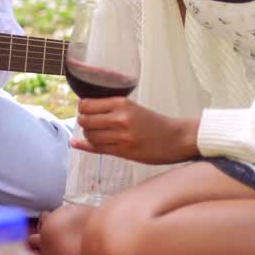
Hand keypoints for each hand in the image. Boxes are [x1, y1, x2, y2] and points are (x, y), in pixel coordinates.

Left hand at [72, 96, 200, 164]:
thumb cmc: (154, 122)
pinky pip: (97, 149)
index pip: (87, 104)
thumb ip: (110, 108)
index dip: (82, 108)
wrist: (176, 138)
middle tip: (89, 123)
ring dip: (88, 135)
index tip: (84, 110)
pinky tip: (77, 143)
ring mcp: (122, 136)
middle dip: (83, 122)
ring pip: (90, 135)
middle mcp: (120, 118)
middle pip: (85, 120)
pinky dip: (85, 146)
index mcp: (122, 103)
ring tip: (96, 133)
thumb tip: (83, 107)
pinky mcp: (124, 151)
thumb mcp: (132, 107)